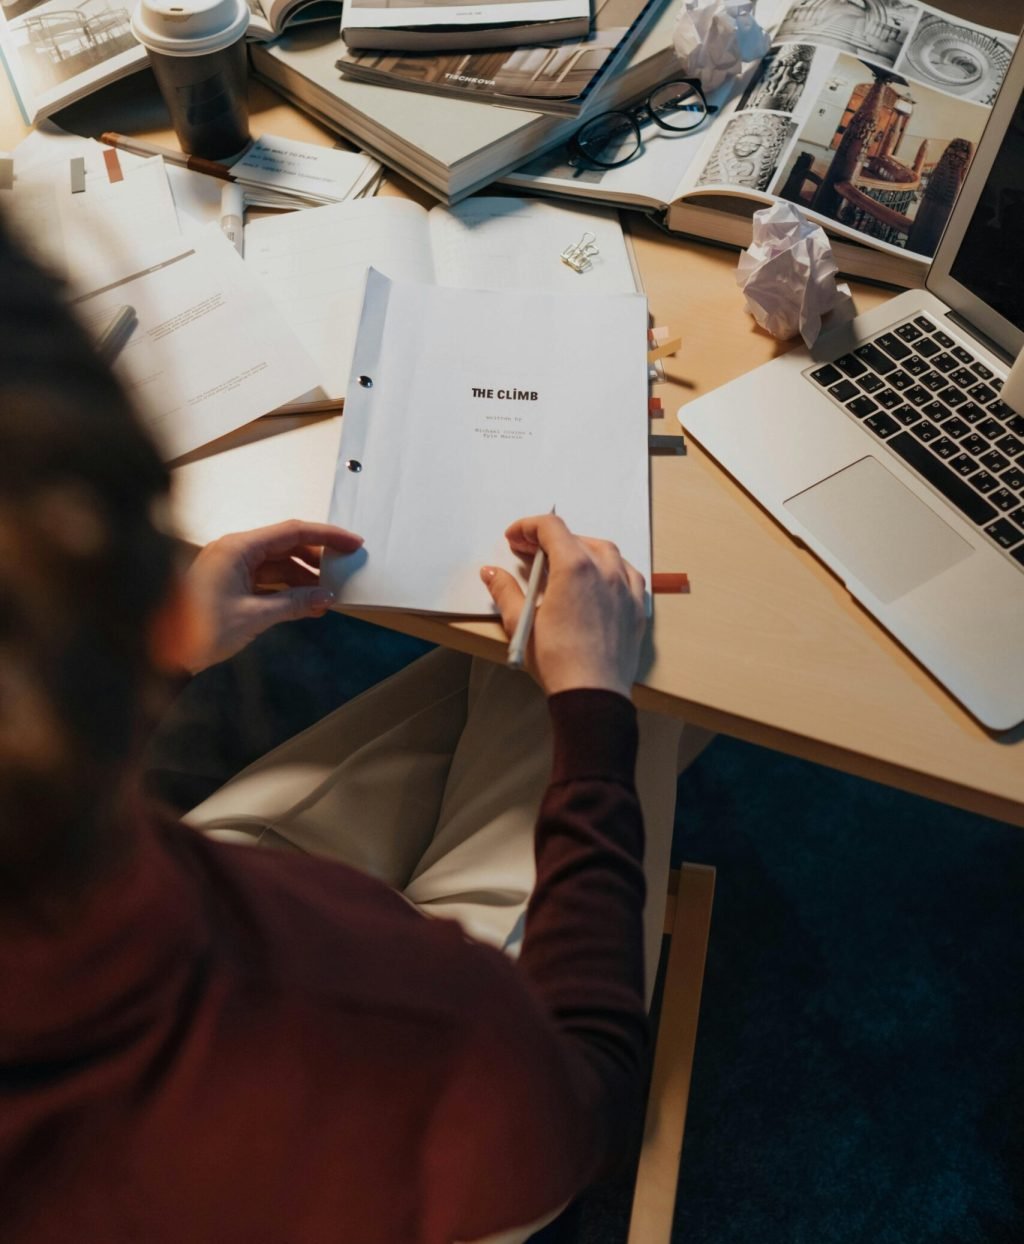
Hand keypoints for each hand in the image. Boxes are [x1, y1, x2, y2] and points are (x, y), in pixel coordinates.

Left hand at [185, 520, 362, 671]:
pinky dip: (287, 589)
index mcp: (237, 548)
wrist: (163, 653)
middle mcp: (234, 551)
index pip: (292, 532)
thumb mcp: (254, 616)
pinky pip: (266, 579)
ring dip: (303, 577)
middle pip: (286, 545)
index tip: (351, 543)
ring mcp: (231, 567)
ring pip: (278, 563)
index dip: (326, 536)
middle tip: (344, 569)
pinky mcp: (229, 584)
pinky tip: (306, 603)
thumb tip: (325, 597)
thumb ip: (294, 603)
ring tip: (327, 594)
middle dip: (317, 558)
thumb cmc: (197, 629)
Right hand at [480, 513, 645, 697]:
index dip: (527, 527)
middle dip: (548, 540)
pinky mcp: (636, 607)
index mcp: (574, 567)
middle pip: (576, 538)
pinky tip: (600, 579)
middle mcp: (604, 570)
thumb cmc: (557, 661)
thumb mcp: (521, 623)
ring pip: (605, 551)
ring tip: (563, 560)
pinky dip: (610, 567)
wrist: (593, 695)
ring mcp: (624, 587)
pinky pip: (627, 573)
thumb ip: (505, 591)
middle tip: (527, 551)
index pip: (551, 528)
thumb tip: (491, 572)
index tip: (514, 538)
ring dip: (581, 548)